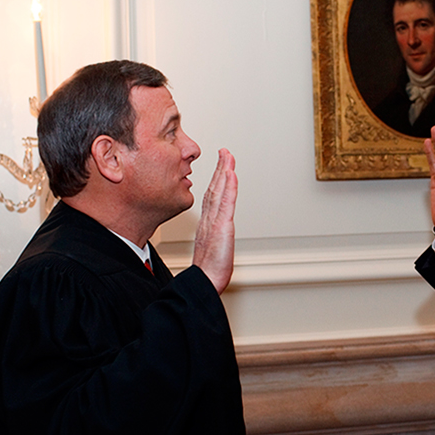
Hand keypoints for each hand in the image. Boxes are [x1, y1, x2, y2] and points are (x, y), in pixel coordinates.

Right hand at [192, 149, 237, 293]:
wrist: (204, 282)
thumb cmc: (208, 273)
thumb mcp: (210, 254)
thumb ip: (211, 243)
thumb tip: (213, 242)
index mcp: (206, 225)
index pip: (212, 197)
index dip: (215, 180)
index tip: (220, 167)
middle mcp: (209, 220)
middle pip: (214, 189)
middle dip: (220, 169)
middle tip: (224, 152)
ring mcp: (214, 222)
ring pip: (220, 191)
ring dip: (224, 171)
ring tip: (228, 156)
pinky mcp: (221, 227)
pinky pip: (226, 203)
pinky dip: (229, 187)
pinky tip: (230, 174)